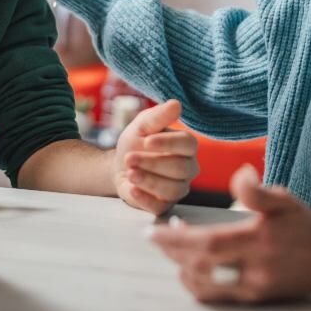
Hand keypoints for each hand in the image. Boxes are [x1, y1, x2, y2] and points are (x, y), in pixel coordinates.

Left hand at [114, 100, 198, 215]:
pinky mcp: (165, 204)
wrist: (121, 164)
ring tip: (129, 172)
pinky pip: (160, 206)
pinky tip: (132, 189)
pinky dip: (144, 198)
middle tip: (129, 158)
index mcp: (187, 145)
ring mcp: (179, 188)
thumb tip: (176, 104)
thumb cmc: (137, 141)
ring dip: (148, 180)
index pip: (187, 144)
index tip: (147, 140)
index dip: (168, 143)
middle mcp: (188, 167)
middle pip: (180, 168)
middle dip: (152, 163)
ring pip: (172, 189)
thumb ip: (158, 116)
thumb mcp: (142, 125)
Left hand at [148, 164, 310, 302]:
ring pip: (203, 285)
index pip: (207, 245)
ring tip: (174, 243)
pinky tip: (191, 263)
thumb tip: (240, 174)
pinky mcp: (253, 299)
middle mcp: (253, 271)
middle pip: (198, 267)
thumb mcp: (285, 199)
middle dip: (171, 251)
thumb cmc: (304, 225)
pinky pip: (215, 295)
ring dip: (180, 266)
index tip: (153, 231)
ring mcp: (252, 289)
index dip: (175, 240)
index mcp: (257, 242)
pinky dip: (196, 280)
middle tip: (157, 234)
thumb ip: (258, 192)